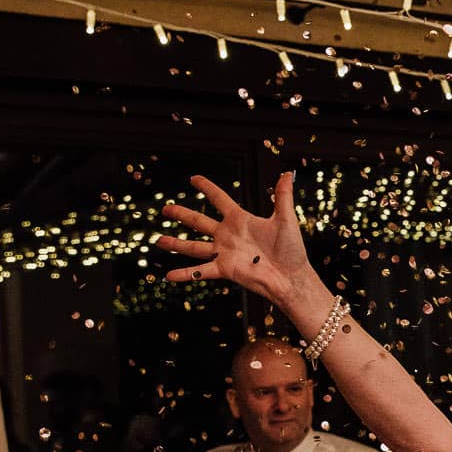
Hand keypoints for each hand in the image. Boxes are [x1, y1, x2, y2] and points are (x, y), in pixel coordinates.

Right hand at [158, 173, 318, 307]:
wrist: (291, 277)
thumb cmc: (291, 250)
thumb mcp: (286, 219)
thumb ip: (283, 196)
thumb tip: (287, 173)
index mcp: (240, 220)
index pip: (220, 199)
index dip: (207, 188)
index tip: (193, 179)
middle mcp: (228, 235)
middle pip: (199, 221)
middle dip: (182, 214)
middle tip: (166, 209)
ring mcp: (224, 253)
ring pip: (194, 247)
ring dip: (176, 245)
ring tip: (159, 241)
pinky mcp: (224, 269)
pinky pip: (200, 272)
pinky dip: (185, 274)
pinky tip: (168, 275)